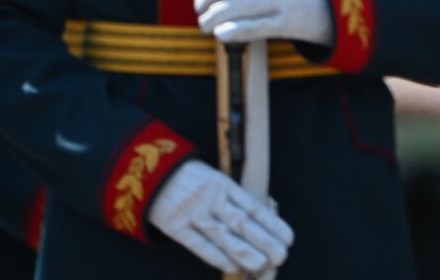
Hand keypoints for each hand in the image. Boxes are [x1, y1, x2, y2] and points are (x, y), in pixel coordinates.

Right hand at [147, 160, 292, 275]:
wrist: (151, 174)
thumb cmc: (190, 178)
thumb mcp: (214, 178)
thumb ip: (233, 198)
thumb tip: (260, 220)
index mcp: (223, 184)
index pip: (253, 206)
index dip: (272, 223)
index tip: (288, 238)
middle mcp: (211, 198)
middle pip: (242, 222)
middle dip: (264, 240)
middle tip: (281, 255)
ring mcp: (192, 212)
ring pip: (222, 235)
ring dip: (243, 251)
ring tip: (262, 263)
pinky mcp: (175, 226)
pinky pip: (197, 243)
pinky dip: (215, 255)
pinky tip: (231, 266)